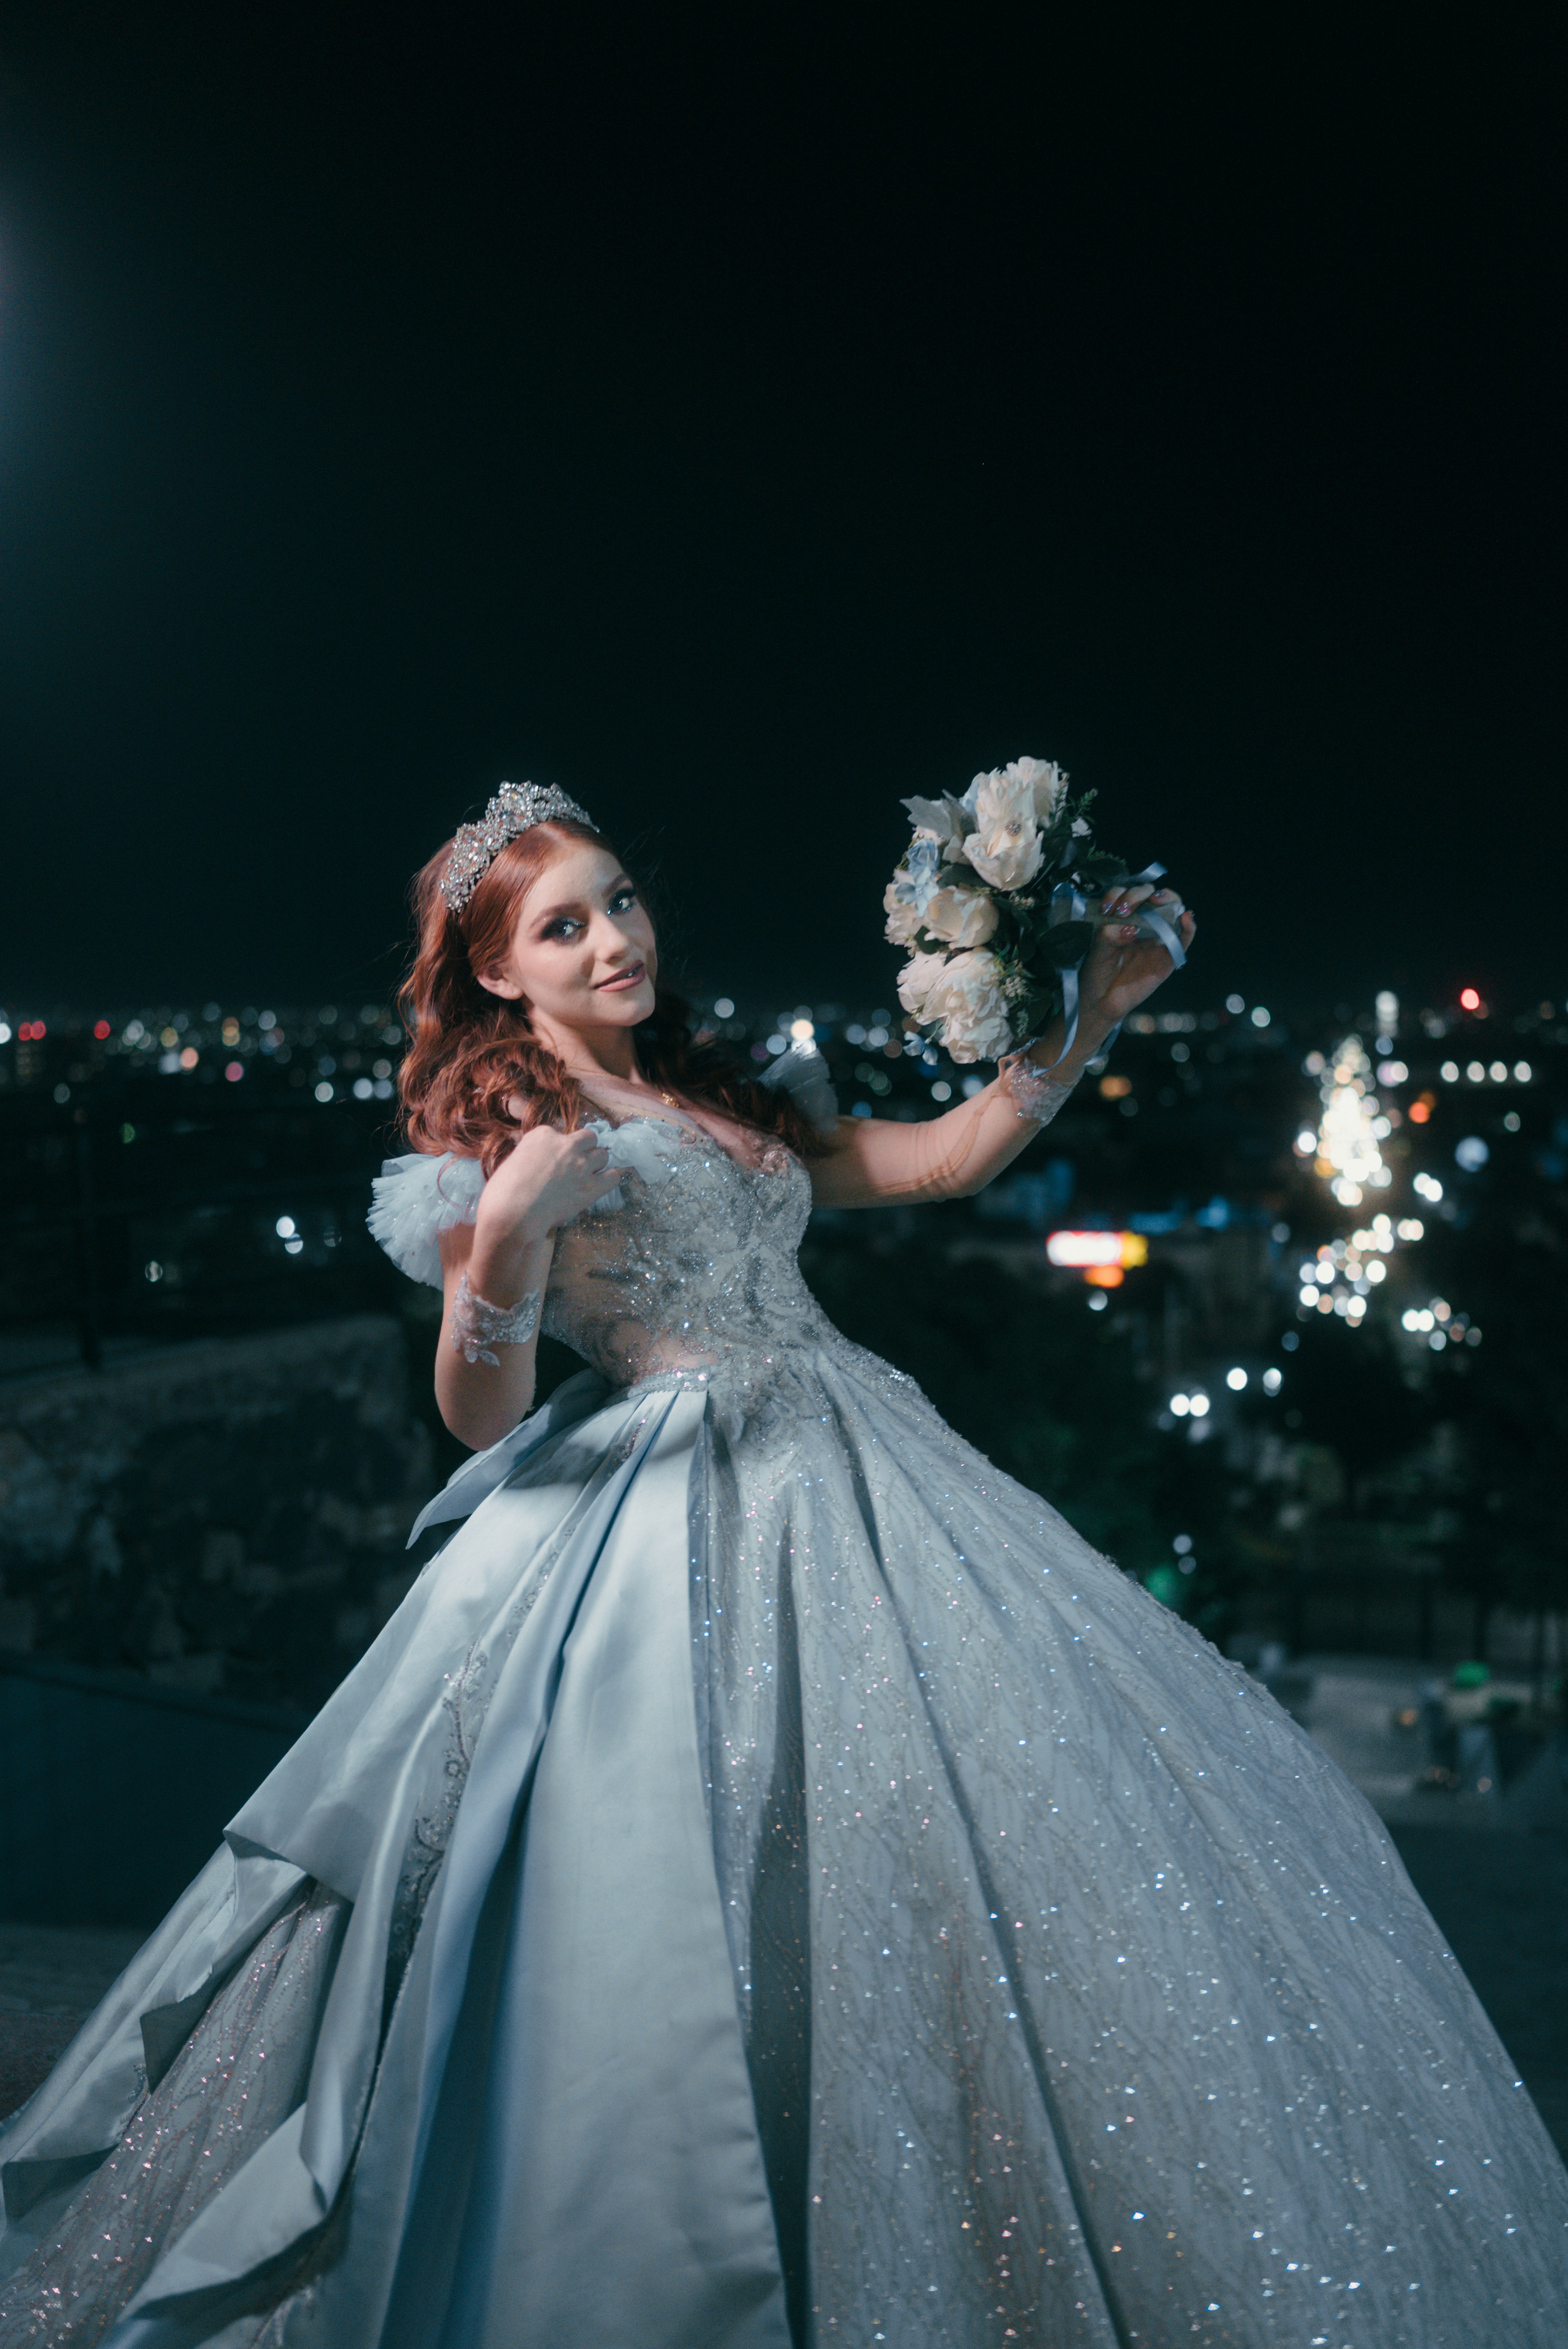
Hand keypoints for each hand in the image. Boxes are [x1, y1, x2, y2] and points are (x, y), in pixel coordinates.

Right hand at [476, 1123, 612, 1246]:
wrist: (512, 1213)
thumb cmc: (502, 1190)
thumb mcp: (512, 1161)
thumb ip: (530, 1156)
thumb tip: (536, 1162)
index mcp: (542, 1135)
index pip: (559, 1134)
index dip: (559, 1149)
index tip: (553, 1161)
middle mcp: (566, 1145)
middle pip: (588, 1138)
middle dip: (584, 1149)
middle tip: (576, 1165)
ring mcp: (581, 1165)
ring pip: (603, 1155)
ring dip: (597, 1163)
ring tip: (588, 1175)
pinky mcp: (591, 1187)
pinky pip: (613, 1177)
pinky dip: (610, 1178)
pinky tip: (603, 1183)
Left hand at [1078, 884, 1196, 1030]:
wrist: (1100, 1000)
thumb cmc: (1097, 971)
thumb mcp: (1097, 950)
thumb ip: (1109, 935)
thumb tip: (1129, 928)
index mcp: (1124, 918)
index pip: (1128, 893)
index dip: (1120, 894)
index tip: (1107, 908)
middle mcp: (1142, 923)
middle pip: (1151, 896)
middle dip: (1139, 894)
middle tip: (1126, 908)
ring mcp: (1157, 938)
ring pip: (1172, 910)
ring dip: (1168, 900)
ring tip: (1157, 900)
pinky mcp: (1169, 956)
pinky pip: (1184, 939)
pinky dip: (1189, 927)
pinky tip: (1186, 918)